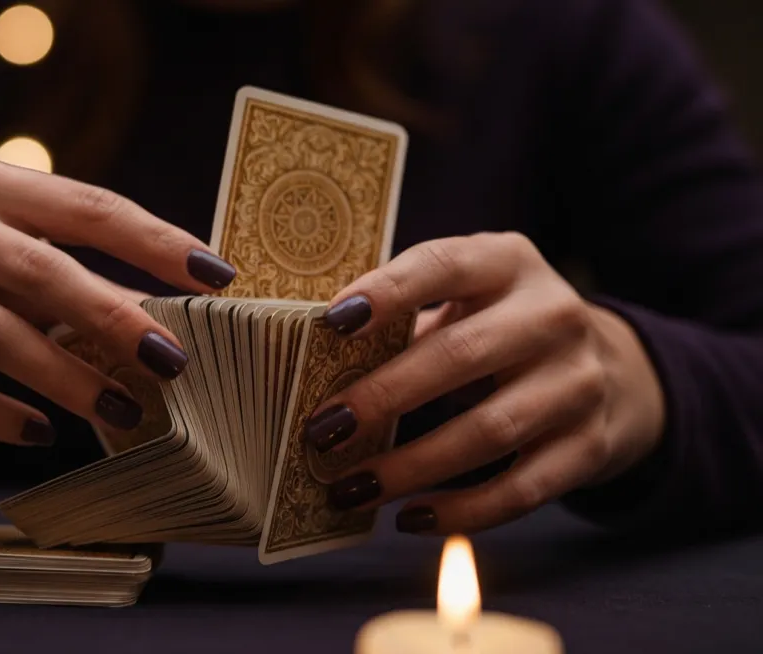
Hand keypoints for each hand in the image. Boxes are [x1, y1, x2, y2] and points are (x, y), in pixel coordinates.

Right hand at [0, 159, 234, 445]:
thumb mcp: (5, 231)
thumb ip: (70, 263)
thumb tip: (160, 316)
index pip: (90, 207)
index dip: (156, 241)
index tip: (216, 275)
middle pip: (41, 272)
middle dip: (112, 317)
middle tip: (172, 359)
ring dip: (64, 377)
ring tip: (121, 411)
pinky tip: (39, 432)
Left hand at [302, 232, 664, 533]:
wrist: (615, 370)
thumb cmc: (503, 328)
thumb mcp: (469, 298)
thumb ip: (408, 318)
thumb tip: (317, 361)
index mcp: (508, 261)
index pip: (443, 265)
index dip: (388, 291)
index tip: (332, 323)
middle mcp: (553, 315)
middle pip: (461, 355)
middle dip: (384, 395)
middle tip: (323, 429)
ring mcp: (579, 382)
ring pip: (489, 431)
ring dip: (410, 466)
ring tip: (350, 488)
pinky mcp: (590, 446)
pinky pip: (522, 489)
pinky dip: (462, 511)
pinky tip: (410, 517)